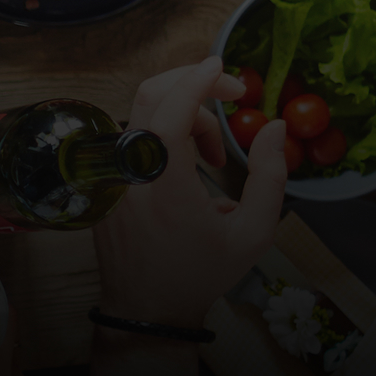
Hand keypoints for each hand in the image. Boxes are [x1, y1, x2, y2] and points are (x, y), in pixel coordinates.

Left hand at [90, 57, 288, 326]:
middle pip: (151, 94)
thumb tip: (274, 128)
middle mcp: (126, 170)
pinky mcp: (102, 178)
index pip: (174, 108)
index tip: (223, 67)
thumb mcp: (253, 232)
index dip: (199, 79)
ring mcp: (108, 173)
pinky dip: (162, 133)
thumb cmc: (201, 273)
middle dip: (194, 85)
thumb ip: (270, 176)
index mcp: (162, 182)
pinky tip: (188, 165)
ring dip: (183, 116)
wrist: (147, 307)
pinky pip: (130, 136)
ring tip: (213, 156)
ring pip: (142, 114)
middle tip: (230, 98)